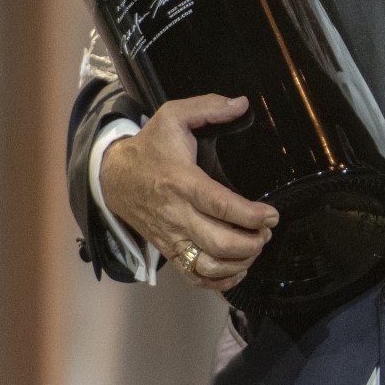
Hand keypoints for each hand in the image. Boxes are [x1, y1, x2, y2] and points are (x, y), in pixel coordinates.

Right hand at [101, 94, 278, 291]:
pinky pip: (194, 278)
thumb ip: (208, 107)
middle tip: (266, 231)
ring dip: (240, 263)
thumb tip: (241, 103)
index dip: (250, 215)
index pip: (220, 205)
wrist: (113, 177)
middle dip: (252, 242)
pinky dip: (220, 280)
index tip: (271, 215)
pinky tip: (237, 268)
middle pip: (219, 243)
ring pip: (208, 266)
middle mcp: (176, 215)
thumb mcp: (173, 116)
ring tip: (254, 247)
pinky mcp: (168, 251)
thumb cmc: (150, 147)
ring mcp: (171, 237)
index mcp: (181, 181)